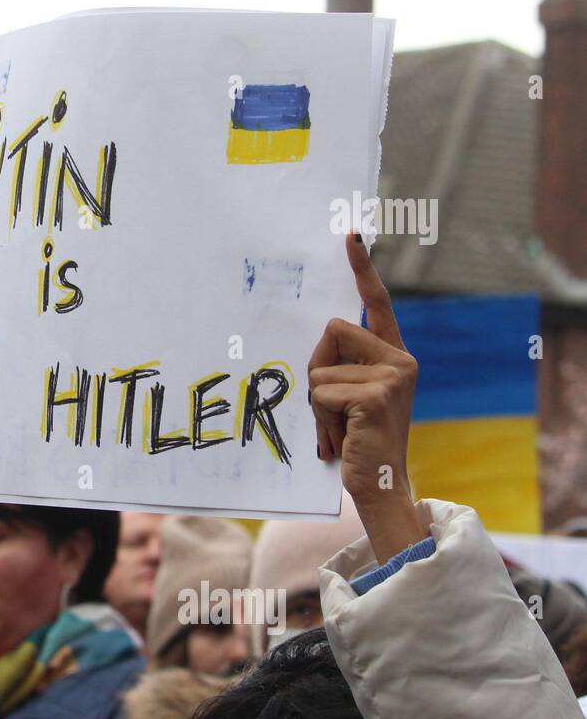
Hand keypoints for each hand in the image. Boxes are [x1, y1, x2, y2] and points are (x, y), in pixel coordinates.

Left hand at [308, 233, 424, 562]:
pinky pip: (321, 390)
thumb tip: (319, 342)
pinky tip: (342, 436)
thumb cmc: (356, 440)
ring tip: (339, 427)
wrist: (381, 483)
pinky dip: (321, 417)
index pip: (377, 303)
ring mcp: (393, 375)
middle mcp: (400, 359)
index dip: (362, 269)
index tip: (351, 236)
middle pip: (331, 332)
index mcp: (393, 354)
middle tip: (333, 408)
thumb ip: (340, 367)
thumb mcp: (347, 397)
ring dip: (318, 403)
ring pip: (320, 368)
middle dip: (318, 369)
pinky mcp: (377, 394)